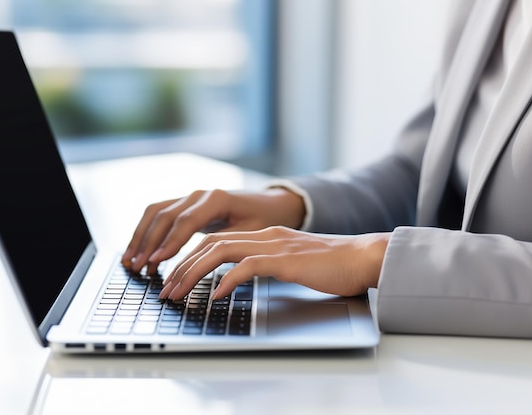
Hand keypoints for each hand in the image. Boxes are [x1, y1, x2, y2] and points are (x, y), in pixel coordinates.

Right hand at [122, 188, 305, 273]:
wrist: (268, 204)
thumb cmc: (262, 221)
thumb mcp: (251, 234)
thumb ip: (228, 246)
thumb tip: (205, 267)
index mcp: (217, 199)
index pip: (187, 221)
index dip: (170, 241)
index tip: (157, 260)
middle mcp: (199, 195)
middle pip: (166, 216)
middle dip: (149, 243)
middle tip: (138, 267)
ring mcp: (189, 197)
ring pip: (156, 212)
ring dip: (141, 237)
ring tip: (130, 261)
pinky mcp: (184, 204)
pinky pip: (158, 214)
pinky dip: (145, 231)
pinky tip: (136, 249)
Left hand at [159, 226, 389, 300]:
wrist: (365, 257)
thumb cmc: (333, 265)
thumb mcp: (292, 263)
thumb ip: (267, 265)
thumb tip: (238, 281)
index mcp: (265, 235)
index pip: (217, 240)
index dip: (191, 258)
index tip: (175, 278)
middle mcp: (265, 236)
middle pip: (210, 243)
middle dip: (182, 266)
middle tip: (165, 288)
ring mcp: (274, 245)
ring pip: (220, 251)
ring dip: (193, 272)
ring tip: (177, 292)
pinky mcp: (285, 260)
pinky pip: (247, 267)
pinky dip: (226, 280)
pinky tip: (214, 295)